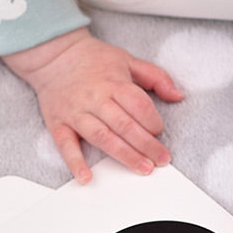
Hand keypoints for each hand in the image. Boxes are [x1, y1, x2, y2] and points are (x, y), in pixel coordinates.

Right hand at [2, 28, 183, 182]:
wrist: (54, 54)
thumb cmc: (93, 60)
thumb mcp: (128, 60)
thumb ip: (156, 77)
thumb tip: (178, 95)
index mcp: (114, 83)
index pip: (139, 105)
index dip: (153, 121)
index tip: (159, 131)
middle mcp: (96, 98)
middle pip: (125, 125)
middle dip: (146, 145)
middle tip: (161, 160)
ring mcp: (76, 113)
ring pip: (102, 138)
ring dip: (124, 155)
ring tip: (142, 169)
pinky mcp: (59, 123)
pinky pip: (66, 145)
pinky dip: (75, 162)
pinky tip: (86, 178)